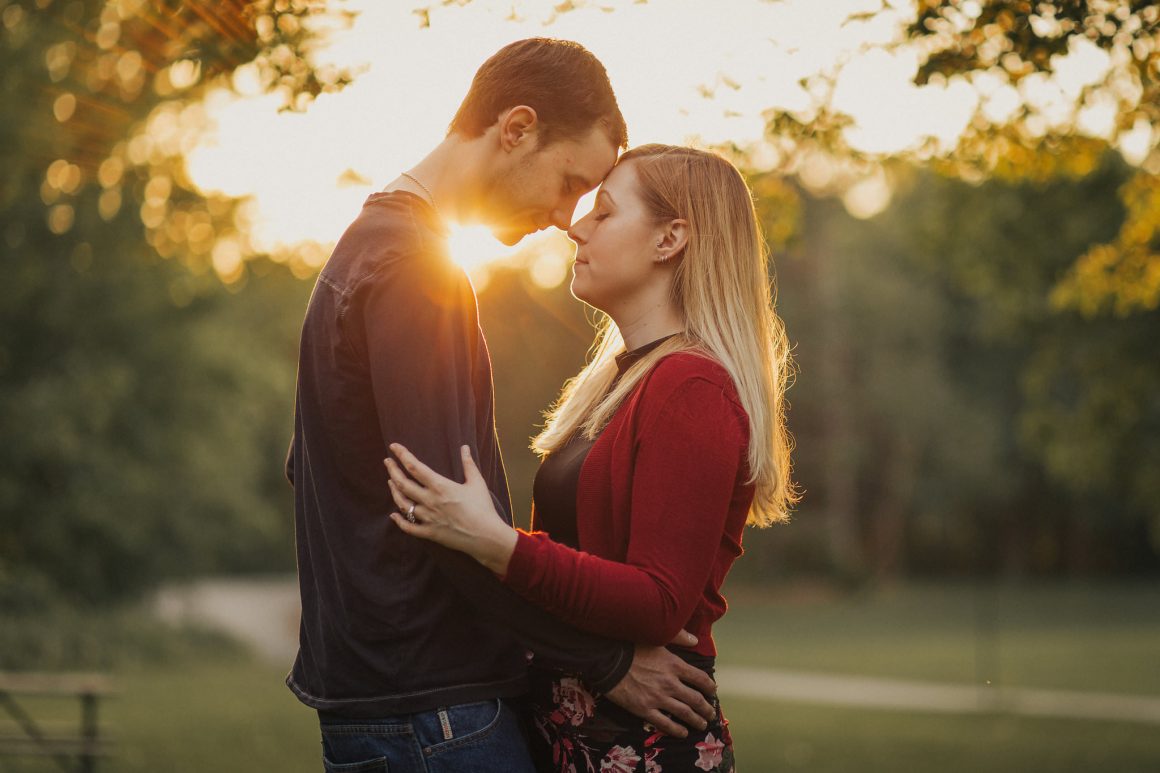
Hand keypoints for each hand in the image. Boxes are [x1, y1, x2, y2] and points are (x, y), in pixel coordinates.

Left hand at [385, 444, 516, 573]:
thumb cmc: (483, 508)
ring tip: (390, 482)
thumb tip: (465, 447)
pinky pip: (408, 527)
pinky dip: (398, 521)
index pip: (415, 467)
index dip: (402, 455)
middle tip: (387, 462)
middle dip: (392, 470)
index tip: (394, 447)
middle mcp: (430, 501)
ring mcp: (428, 518)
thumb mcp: (477, 482)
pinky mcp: (430, 532)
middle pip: (403, 484)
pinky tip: (393, 515)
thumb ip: (468, 464)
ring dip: (394, 491)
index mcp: (440, 486)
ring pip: (403, 504)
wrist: (486, 536)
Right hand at [604, 644, 716, 738]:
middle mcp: (670, 683)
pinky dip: (677, 730)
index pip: (700, 679)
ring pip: (684, 713)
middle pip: (695, 699)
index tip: (712, 691)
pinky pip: (665, 723)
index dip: (709, 687)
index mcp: (674, 665)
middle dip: (706, 708)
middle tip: (711, 713)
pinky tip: (683, 733)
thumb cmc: (632, 646)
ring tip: (702, 724)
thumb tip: (695, 639)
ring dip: (696, 720)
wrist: (609, 661)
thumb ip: (678, 637)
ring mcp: (658, 698)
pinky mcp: (645, 709)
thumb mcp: (657, 638)